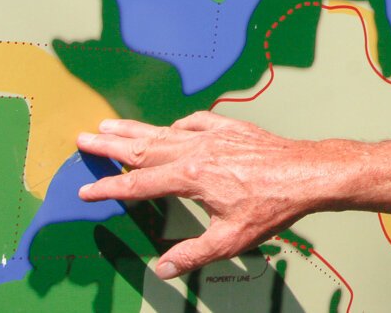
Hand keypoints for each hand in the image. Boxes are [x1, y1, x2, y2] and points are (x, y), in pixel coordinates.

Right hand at [77, 112, 320, 278]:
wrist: (308, 172)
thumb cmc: (273, 205)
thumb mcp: (230, 238)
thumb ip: (193, 254)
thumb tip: (163, 269)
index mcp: (190, 177)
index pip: (138, 185)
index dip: (109, 188)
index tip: (85, 191)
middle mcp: (198, 150)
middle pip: (144, 147)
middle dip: (110, 145)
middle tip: (82, 138)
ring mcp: (215, 135)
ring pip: (165, 130)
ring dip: (135, 129)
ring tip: (109, 124)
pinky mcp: (233, 128)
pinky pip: (198, 121)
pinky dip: (178, 123)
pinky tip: (172, 125)